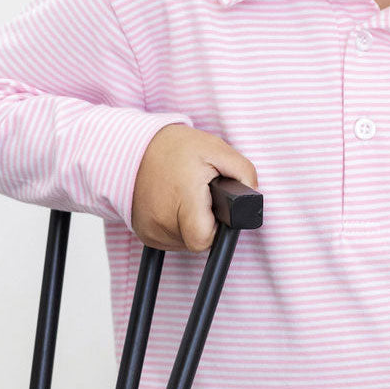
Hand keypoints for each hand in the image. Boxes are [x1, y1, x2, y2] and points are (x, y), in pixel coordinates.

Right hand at [132, 123, 258, 251]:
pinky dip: (177, 226)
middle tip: (201, 197)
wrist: (135, 146)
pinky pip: (170, 240)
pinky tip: (175, 203)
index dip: (217, 229)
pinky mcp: (143, 233)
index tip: (216, 211)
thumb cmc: (176, 147)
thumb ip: (243, 171)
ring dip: (191, 224)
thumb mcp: (216, 148)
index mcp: (183, 199)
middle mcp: (162, 221)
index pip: (205, 239)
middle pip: (197, 241)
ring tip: (186, 196)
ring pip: (184, 242)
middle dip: (206, 223)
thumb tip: (253, 196)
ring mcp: (149, 230)